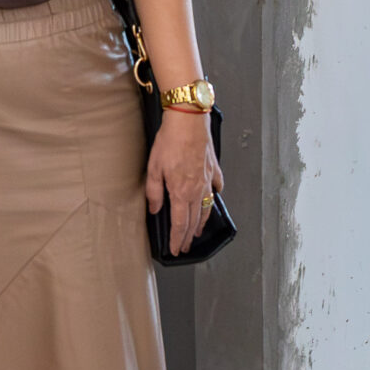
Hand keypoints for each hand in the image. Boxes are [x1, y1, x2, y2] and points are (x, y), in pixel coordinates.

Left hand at [144, 111, 221, 252]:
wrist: (189, 119)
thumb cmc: (171, 140)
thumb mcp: (154, 167)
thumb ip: (153, 192)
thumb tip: (154, 209)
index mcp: (182, 192)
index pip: (180, 224)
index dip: (178, 239)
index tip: (176, 249)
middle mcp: (198, 189)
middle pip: (194, 220)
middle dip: (189, 236)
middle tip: (185, 246)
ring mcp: (207, 179)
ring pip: (206, 207)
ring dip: (202, 222)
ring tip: (198, 231)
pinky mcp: (213, 167)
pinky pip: (216, 186)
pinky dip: (214, 196)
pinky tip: (213, 198)